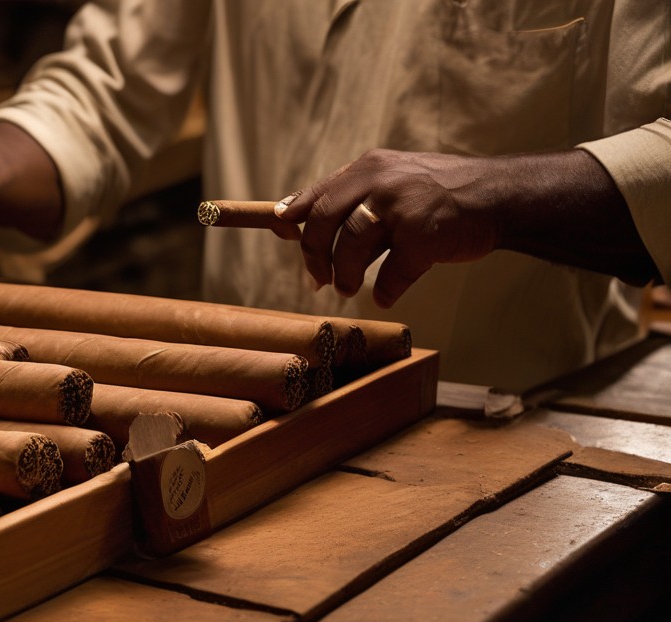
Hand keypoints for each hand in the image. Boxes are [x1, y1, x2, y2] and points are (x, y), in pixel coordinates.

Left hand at [275, 149, 503, 307]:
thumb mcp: (394, 178)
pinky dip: (386, 290)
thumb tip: (292, 216)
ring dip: (346, 275)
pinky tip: (385, 296)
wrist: (500, 196)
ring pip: (352, 246)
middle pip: (324, 220)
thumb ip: (352, 194)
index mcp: (370, 168)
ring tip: (347, 289)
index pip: (319, 193)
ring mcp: (403, 207)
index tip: (279, 229)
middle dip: (314, 255)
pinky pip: (393, 274)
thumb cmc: (441, 193)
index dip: (294, 214)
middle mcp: (382, 181)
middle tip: (317, 279)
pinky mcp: (425, 235)